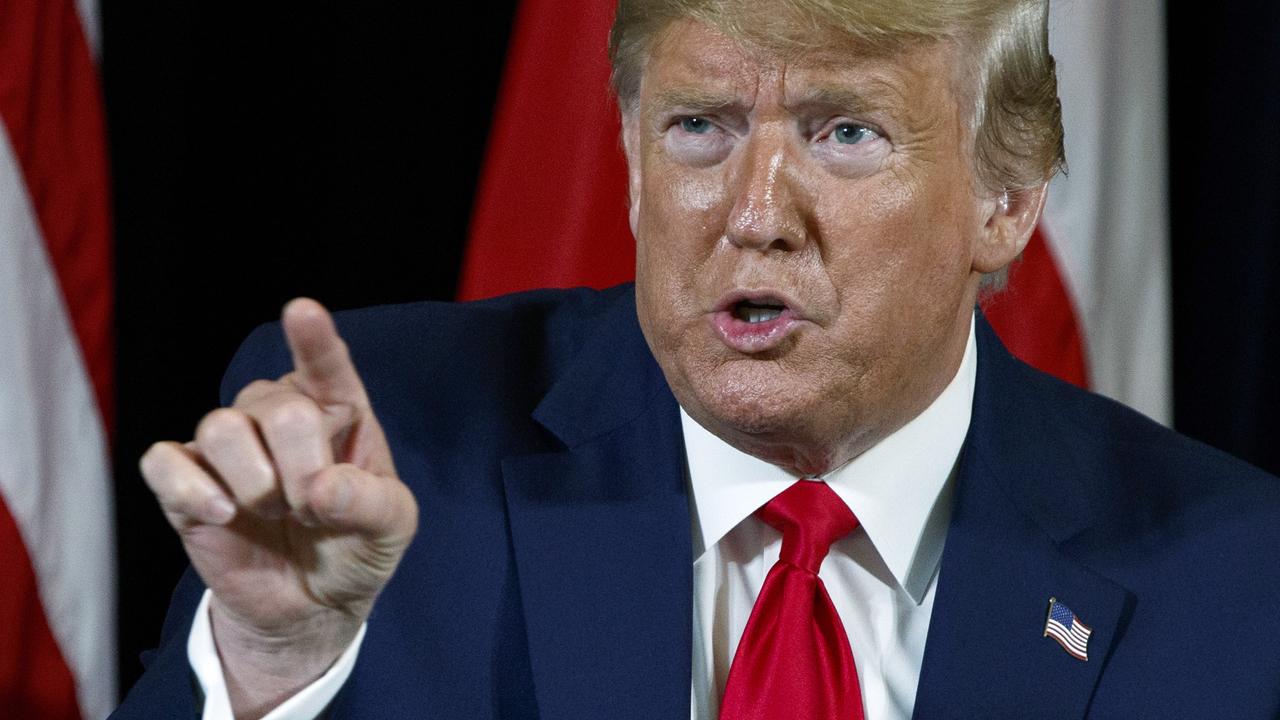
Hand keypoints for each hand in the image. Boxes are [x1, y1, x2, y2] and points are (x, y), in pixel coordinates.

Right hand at [140, 298, 417, 717]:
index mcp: (337, 409)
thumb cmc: (356, 547)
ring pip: (221, 428)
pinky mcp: (183, 480)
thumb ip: (372, 504)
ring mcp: (229, 445)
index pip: (325, 365)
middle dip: (300, 470)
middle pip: (276, 408)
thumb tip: (324, 489)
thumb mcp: (391, 529)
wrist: (312, 605)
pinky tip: (220, 514)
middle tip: (311, 509)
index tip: (302, 312)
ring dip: (255, 484)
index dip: (313, 339)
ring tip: (274, 514)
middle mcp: (279, 413)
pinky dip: (191, 489)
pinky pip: (163, 462)